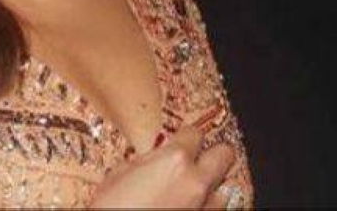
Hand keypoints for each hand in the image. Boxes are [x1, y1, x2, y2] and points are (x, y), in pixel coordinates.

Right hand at [88, 123, 236, 208]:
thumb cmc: (111, 210)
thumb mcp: (118, 176)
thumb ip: (145, 163)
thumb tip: (153, 160)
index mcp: (174, 160)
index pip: (195, 133)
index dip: (186, 137)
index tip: (181, 140)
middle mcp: (196, 181)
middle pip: (224, 154)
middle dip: (212, 155)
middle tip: (197, 161)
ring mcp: (206, 208)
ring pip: (222, 190)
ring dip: (208, 190)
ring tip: (188, 196)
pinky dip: (203, 210)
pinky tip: (186, 210)